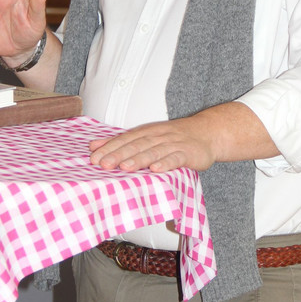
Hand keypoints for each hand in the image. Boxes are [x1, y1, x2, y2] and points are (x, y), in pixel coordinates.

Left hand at [89, 115, 217, 173]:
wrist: (207, 133)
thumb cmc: (173, 137)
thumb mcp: (146, 135)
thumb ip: (121, 141)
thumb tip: (93, 146)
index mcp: (146, 131)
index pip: (125, 139)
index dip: (109, 148)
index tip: (94, 159)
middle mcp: (158, 135)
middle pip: (136, 145)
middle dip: (119, 154)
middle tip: (104, 164)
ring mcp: (174, 143)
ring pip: (154, 151)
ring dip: (139, 159)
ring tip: (125, 167)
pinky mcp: (188, 153)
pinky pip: (176, 158)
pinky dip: (166, 163)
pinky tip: (156, 169)